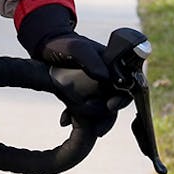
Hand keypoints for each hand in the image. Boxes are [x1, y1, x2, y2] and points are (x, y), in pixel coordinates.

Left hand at [18, 4, 119, 135]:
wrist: (45, 46)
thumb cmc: (64, 43)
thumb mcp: (76, 48)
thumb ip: (91, 60)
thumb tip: (105, 78)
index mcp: (113, 64)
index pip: (128, 84)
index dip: (123, 98)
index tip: (111, 106)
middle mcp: (108, 77)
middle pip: (116, 101)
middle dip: (106, 118)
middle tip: (98, 129)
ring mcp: (96, 87)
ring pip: (100, 109)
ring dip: (90, 121)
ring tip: (74, 123)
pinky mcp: (82, 95)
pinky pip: (84, 110)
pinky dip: (75, 116)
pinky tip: (63, 120)